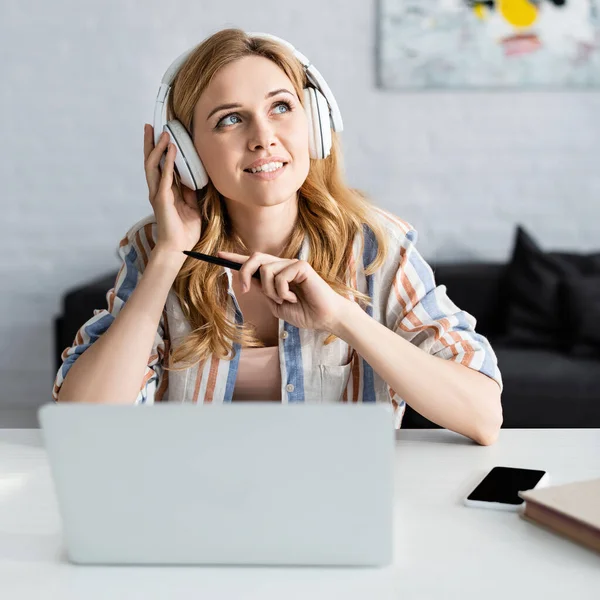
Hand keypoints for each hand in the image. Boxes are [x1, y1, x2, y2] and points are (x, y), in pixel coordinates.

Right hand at [143, 123, 201, 253]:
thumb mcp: (192, 206)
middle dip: (150, 143)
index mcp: (164, 191)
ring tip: (162, 133)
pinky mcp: (161, 199)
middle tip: (150, 126)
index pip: (160, 166)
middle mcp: (157, 190)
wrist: (179, 248)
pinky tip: (170, 150)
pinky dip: (167, 162)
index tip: (161, 135)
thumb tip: (194, 178)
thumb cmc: (185, 231)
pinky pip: (164, 176)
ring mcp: (157, 194)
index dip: (159, 150)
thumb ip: (190, 192)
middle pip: (151, 161)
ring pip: (153, 165)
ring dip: (157, 148)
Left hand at [217, 250, 351, 332]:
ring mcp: (292, 264)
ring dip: (270, 291)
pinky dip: (282, 292)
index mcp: (275, 274)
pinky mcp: (301, 267)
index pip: (253, 262)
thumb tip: (250, 280)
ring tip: (285, 300)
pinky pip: (280, 276)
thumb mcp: (276, 305)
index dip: (235, 258)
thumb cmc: (304, 313)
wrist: (323, 318)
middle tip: (247, 291)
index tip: (218, 254)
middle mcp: (282, 265)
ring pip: (266, 271)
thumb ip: (264, 292)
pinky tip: (294, 298)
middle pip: (255, 258)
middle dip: (245, 272)